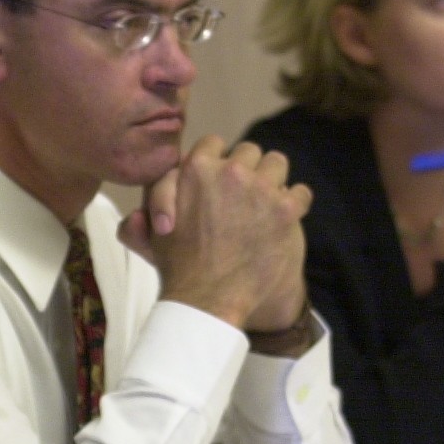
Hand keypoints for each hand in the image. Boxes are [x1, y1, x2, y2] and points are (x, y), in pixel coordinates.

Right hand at [118, 134, 311, 330]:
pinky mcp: (285, 209)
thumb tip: (142, 206)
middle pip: (250, 151)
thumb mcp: (151, 235)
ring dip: (273, 181)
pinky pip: (300, 191)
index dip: (218, 160)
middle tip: (245, 196)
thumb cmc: (179, 268)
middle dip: (248, 171)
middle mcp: (230, 171)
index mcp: (196, 169)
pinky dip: (295, 204)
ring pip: (277, 164)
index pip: (215, 143)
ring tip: (267, 204)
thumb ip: (144, 212)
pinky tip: (283, 220)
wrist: (210, 300)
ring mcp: (261, 188)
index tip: (221, 178)